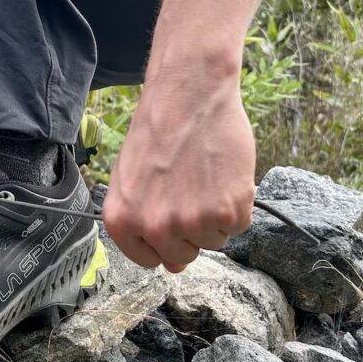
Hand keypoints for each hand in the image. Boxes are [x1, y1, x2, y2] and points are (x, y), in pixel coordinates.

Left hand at [103, 55, 255, 272]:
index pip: (149, 260)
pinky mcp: (228, 211)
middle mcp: (154, 228)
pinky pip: (240, 225)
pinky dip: (239, 204)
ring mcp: (192, 222)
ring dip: (216, 215)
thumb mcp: (131, 179)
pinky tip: (224, 174)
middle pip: (183, 256)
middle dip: (190, 230)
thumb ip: (143, 225)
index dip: (163, 239)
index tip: (170, 216)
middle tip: (189, 190)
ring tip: (205, 177)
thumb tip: (174, 266)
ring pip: (214, 241)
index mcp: (122, 221)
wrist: (189, 95)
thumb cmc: (157, 132)